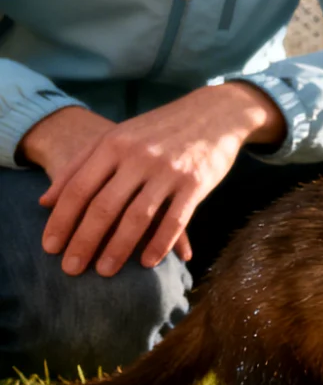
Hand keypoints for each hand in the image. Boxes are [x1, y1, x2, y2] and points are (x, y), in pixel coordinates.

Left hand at [35, 83, 285, 276]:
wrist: (213, 113)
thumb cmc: (158, 130)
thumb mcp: (117, 137)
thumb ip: (80, 164)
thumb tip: (45, 201)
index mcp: (114, 145)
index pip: (79, 188)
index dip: (62, 220)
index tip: (50, 247)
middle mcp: (139, 157)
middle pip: (104, 207)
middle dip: (85, 241)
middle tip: (71, 269)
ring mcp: (169, 170)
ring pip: (138, 217)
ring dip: (119, 248)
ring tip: (105, 271)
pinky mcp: (196, 183)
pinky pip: (175, 220)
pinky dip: (161, 244)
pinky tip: (148, 262)